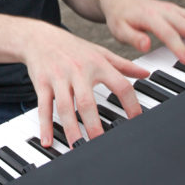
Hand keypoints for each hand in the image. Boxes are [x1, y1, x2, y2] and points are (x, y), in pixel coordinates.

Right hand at [23, 21, 147, 148]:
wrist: (38, 37)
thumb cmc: (72, 47)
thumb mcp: (99, 52)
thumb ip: (123, 64)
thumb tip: (145, 73)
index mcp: (97, 64)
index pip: (120, 85)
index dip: (131, 104)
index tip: (136, 121)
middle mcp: (78, 71)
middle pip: (87, 101)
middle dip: (94, 124)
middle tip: (100, 142)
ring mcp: (58, 78)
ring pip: (65, 107)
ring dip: (71, 129)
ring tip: (77, 147)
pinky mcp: (41, 83)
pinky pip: (43, 107)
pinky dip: (45, 125)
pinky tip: (48, 140)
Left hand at [99, 0, 184, 65]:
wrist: (120, 1)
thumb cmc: (120, 17)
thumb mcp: (119, 30)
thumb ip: (132, 38)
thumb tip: (146, 45)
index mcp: (150, 16)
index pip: (169, 33)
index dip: (180, 47)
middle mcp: (165, 10)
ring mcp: (174, 9)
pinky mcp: (178, 10)